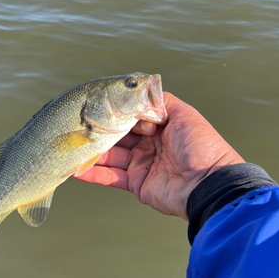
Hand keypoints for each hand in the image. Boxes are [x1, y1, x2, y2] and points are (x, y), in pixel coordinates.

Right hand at [75, 93, 244, 219]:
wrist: (207, 184)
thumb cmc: (199, 146)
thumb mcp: (183, 114)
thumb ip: (160, 101)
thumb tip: (139, 93)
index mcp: (161, 127)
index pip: (132, 117)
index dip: (117, 112)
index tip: (98, 107)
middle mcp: (150, 145)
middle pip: (119, 136)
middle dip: (100, 130)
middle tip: (79, 124)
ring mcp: (142, 165)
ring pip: (111, 156)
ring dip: (92, 151)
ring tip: (71, 144)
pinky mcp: (136, 184)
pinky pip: (111, 177)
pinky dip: (94, 173)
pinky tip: (76, 168)